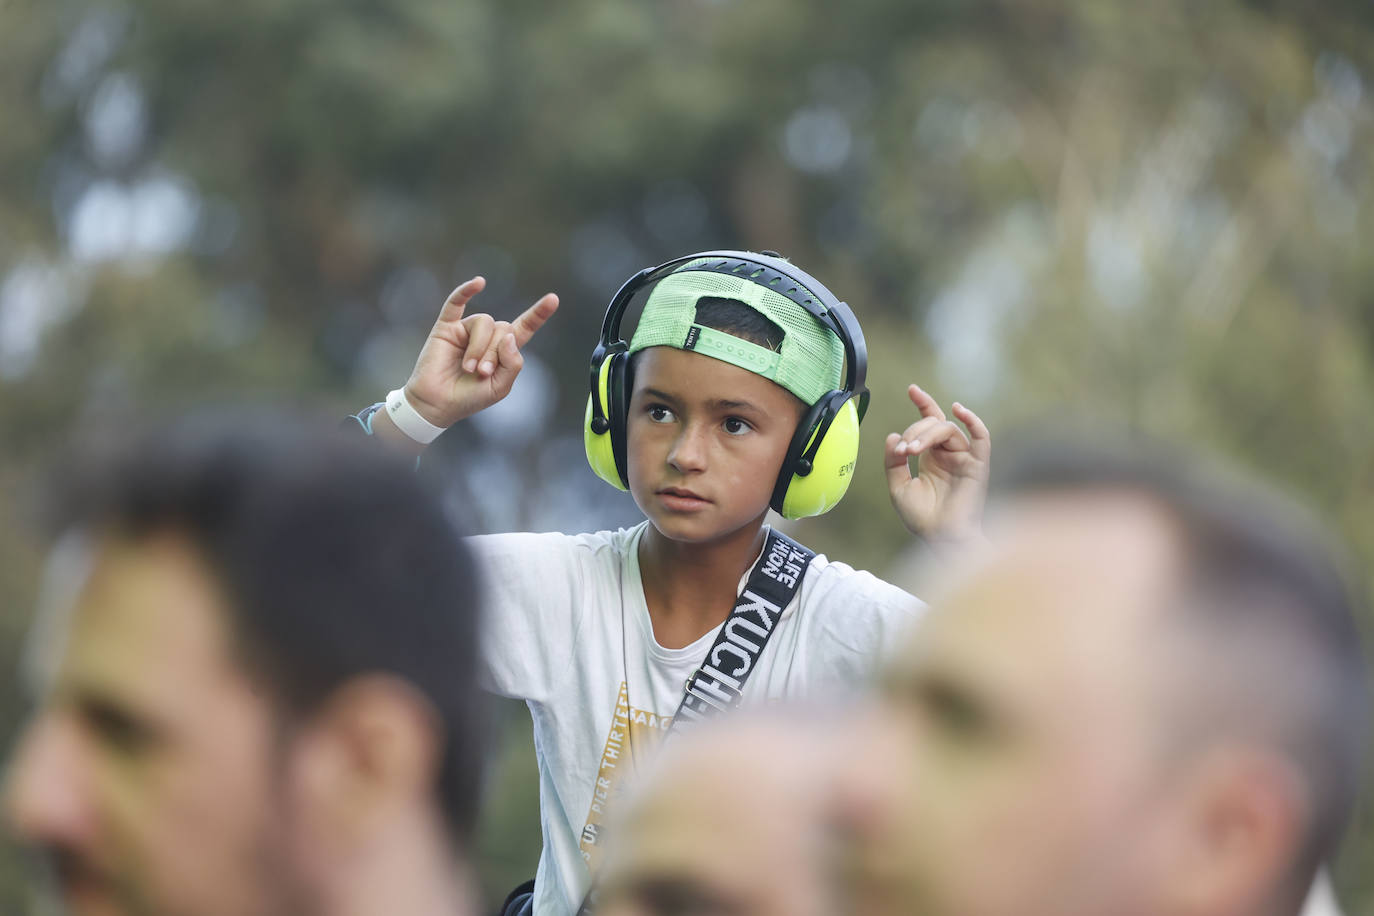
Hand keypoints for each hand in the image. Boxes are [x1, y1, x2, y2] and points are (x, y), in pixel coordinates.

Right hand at [402, 277, 559, 428]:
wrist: (438, 403)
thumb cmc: (469, 397)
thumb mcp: (500, 387)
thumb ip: (512, 363)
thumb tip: (508, 335)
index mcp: (504, 351)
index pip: (524, 328)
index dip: (538, 314)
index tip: (553, 299)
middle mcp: (488, 336)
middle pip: (503, 328)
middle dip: (494, 353)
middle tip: (482, 373)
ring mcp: (467, 330)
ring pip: (485, 321)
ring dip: (479, 347)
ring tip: (469, 368)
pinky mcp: (447, 326)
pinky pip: (456, 302)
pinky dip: (466, 290)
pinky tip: (479, 282)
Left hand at [884, 384, 990, 547]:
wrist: (940, 538)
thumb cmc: (922, 518)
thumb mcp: (898, 487)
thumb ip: (893, 462)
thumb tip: (893, 436)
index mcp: (932, 458)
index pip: (930, 423)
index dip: (923, 403)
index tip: (912, 389)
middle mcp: (949, 455)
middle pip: (934, 425)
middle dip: (915, 431)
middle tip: (903, 449)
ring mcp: (964, 458)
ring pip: (948, 430)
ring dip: (927, 433)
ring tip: (911, 449)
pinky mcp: (978, 465)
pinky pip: (981, 437)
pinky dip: (973, 421)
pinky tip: (958, 410)